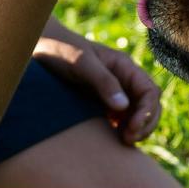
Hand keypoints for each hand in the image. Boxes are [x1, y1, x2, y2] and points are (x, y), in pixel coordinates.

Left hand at [34, 18, 161, 144]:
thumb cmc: (60, 50)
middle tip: (129, 139)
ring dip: (137, 128)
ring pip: (137, 113)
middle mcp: (123, 79)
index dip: (147, 112)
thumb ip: (104, 82)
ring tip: (124, 141)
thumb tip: (124, 106)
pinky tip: (113, 137)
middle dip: (146, 123)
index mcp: (124, 66)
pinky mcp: (101, 101)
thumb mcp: (82, 63)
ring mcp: (114, 90)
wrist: (39, 46)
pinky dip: (122, 128)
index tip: (132, 128)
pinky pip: (121, 117)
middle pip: (149, 104)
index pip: (150, 91)